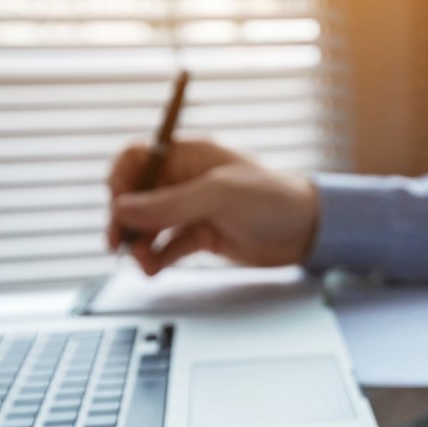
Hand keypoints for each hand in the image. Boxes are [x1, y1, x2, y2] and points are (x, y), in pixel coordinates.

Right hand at [106, 137, 318, 275]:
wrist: (310, 230)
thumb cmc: (273, 198)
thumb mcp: (219, 195)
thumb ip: (169, 204)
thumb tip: (121, 209)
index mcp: (188, 156)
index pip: (137, 158)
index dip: (121, 180)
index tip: (117, 206)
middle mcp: (186, 180)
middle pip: (138, 196)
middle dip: (125, 220)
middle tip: (119, 245)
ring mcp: (194, 209)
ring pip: (151, 225)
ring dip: (141, 244)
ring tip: (143, 264)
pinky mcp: (203, 235)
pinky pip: (169, 246)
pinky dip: (158, 258)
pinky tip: (153, 270)